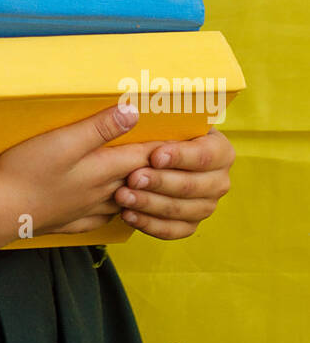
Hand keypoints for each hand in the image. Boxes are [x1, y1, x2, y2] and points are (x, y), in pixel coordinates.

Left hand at [114, 128, 234, 239]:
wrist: (159, 157)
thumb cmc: (162, 133)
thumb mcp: (167, 122)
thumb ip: (161, 120)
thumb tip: (134, 113)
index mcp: (220, 151)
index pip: (204, 155)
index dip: (180, 157)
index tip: (155, 156)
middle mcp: (219, 180)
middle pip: (191, 186)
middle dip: (159, 182)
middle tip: (133, 178)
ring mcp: (206, 205)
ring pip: (180, 210)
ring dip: (149, 204)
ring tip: (123, 196)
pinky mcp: (190, 224)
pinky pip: (171, 230)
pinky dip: (148, 224)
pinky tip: (128, 214)